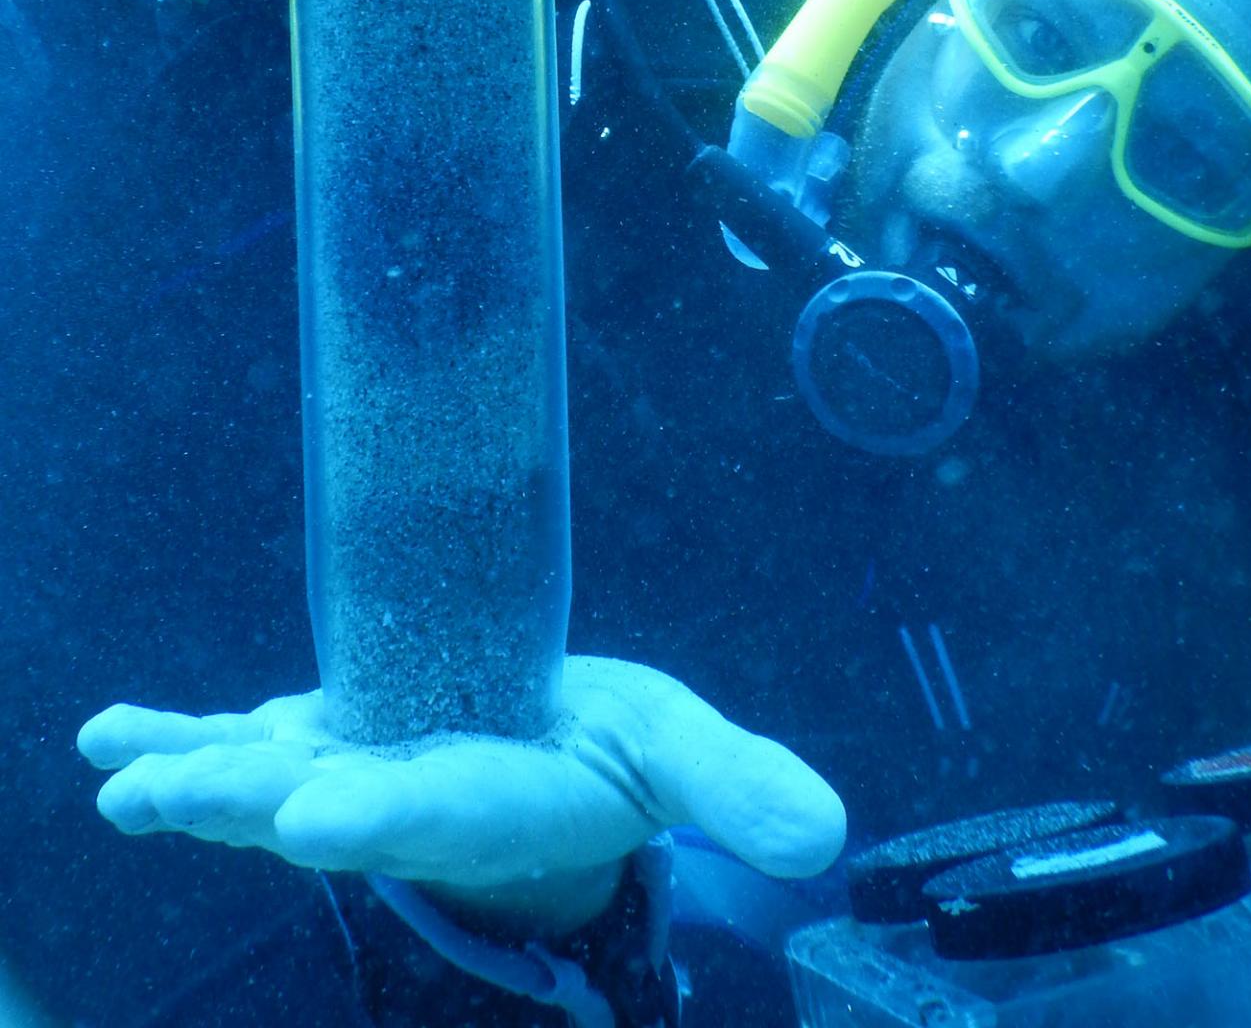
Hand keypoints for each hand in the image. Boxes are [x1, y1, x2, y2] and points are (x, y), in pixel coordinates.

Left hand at [78, 656, 846, 935]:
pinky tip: (105, 736)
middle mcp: (410, 796)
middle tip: (171, 798)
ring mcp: (352, 769)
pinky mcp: (317, 737)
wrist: (543, 764)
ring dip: (192, 775)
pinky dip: (174, 732)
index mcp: (499, 796)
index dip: (380, 813)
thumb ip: (740, 787)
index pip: (439, 810)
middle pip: (324, 799)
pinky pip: (241, 737)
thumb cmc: (611, 757)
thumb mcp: (682, 756)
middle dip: (248, 799)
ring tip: (121, 777)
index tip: (313, 818)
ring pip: (265, 774)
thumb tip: (829, 834)